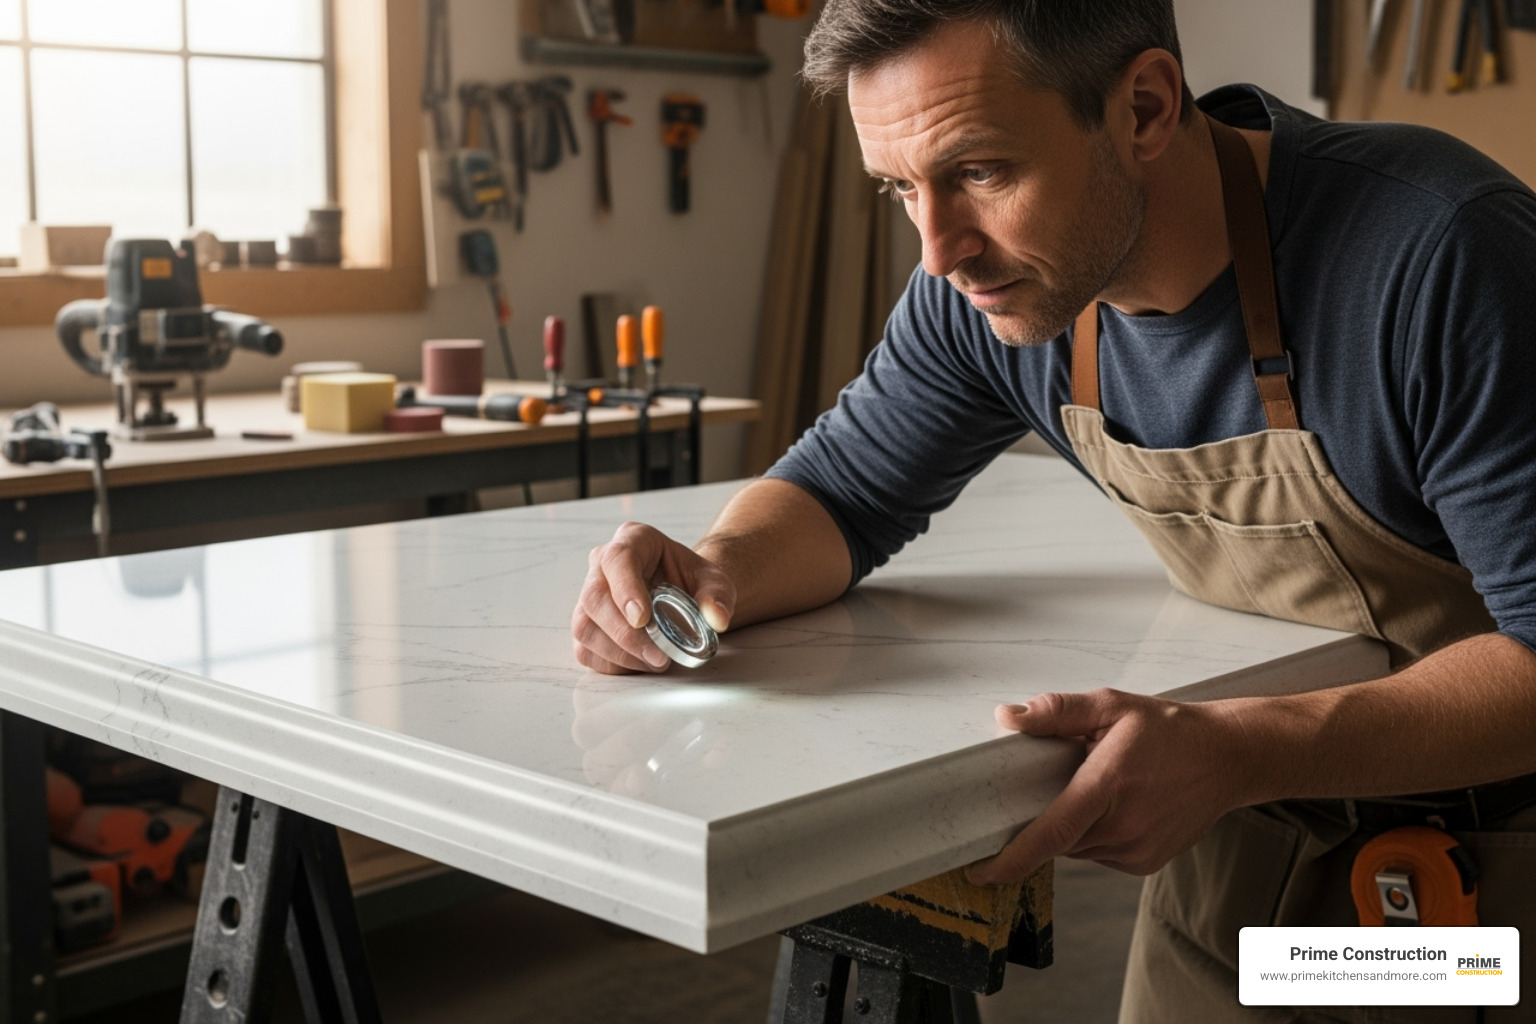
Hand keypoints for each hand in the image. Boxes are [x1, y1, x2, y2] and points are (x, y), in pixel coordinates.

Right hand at [572, 521, 735, 673]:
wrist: (684, 592)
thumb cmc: (693, 580)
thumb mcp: (715, 581)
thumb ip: (718, 595)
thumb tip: (717, 618)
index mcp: (634, 540)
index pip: (618, 559)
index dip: (626, 589)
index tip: (642, 619)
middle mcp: (602, 564)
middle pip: (594, 597)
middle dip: (625, 634)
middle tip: (658, 655)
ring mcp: (590, 594)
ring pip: (584, 626)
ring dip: (619, 652)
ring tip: (655, 661)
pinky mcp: (587, 624)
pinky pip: (585, 649)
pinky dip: (613, 664)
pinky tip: (640, 664)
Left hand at [966, 688, 1251, 883]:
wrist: (1227, 758)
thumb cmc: (1169, 730)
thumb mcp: (1112, 706)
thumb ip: (1058, 711)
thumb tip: (1008, 717)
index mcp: (1109, 785)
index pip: (1052, 831)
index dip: (1012, 857)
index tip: (980, 870)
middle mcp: (1122, 826)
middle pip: (1056, 838)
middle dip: (1041, 818)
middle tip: (1057, 781)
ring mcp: (1135, 850)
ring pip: (1075, 847)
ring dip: (1070, 824)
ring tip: (1098, 787)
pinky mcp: (1143, 863)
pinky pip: (1096, 853)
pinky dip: (1092, 833)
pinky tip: (1115, 805)